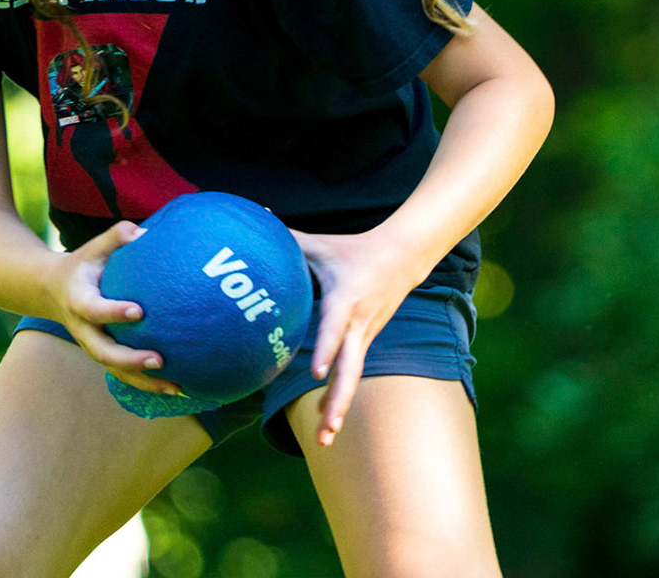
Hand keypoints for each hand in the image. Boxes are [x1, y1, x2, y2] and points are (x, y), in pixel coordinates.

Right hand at [50, 221, 182, 395]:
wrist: (51, 290)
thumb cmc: (83, 265)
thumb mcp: (93, 248)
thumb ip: (115, 237)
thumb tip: (140, 231)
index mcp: (79, 301)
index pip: (94, 309)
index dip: (113, 312)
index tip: (138, 312)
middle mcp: (83, 329)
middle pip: (103, 352)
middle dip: (129, 359)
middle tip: (158, 360)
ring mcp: (92, 345)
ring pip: (115, 370)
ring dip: (143, 382)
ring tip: (175, 387)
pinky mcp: (103, 354)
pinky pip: (123, 374)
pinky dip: (146, 384)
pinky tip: (176, 388)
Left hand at [289, 227, 429, 446]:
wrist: (403, 258)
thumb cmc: (354, 250)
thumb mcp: (321, 245)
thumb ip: (288, 238)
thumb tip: (256, 217)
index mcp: (345, 301)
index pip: (335, 329)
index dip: (326, 349)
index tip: (316, 373)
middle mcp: (357, 325)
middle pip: (350, 370)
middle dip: (338, 401)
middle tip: (326, 430)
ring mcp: (364, 337)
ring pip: (352, 379)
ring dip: (338, 410)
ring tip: (324, 441)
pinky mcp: (364, 343)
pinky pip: (351, 375)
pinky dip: (339, 399)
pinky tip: (326, 425)